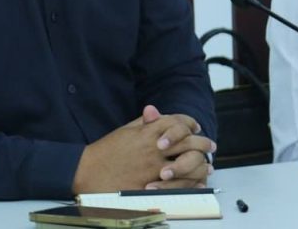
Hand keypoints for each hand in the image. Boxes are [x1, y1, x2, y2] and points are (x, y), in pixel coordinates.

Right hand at [72, 105, 214, 193]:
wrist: (87, 171)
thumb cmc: (105, 151)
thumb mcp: (125, 131)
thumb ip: (143, 122)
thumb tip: (154, 111)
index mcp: (148, 132)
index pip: (177, 122)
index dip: (189, 123)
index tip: (195, 127)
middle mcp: (154, 148)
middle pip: (188, 142)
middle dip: (202, 143)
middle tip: (210, 145)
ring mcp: (154, 168)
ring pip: (187, 163)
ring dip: (200, 164)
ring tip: (208, 165)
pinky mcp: (152, 186)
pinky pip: (178, 185)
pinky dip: (191, 184)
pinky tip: (197, 183)